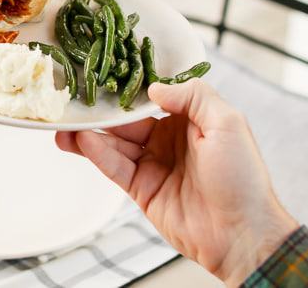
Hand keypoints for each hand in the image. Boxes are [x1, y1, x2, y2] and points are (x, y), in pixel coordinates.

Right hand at [56, 81, 296, 285]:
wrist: (241, 234)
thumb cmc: (243, 177)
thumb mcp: (227, 124)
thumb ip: (193, 97)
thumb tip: (153, 89)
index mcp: (191, 120)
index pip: (153, 98)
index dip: (129, 87)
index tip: (105, 73)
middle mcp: (169, 139)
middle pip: (128, 120)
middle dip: (102, 111)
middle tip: (74, 99)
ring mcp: (153, 164)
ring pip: (115, 142)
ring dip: (90, 132)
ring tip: (64, 122)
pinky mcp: (141, 189)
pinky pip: (115, 166)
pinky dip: (96, 153)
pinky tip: (80, 140)